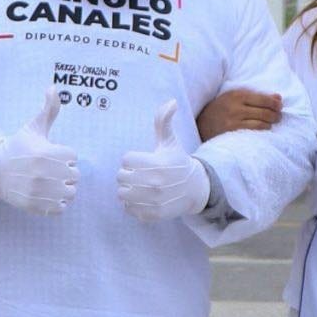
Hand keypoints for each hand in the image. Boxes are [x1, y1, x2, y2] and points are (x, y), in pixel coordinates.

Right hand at [0, 87, 78, 214]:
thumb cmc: (18, 147)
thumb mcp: (33, 128)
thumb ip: (48, 110)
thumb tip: (54, 87)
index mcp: (45, 152)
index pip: (74, 157)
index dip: (67, 156)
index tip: (54, 154)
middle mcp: (42, 173)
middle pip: (75, 176)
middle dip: (67, 173)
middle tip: (54, 170)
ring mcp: (38, 191)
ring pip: (70, 194)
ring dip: (65, 189)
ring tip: (53, 183)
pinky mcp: (34, 206)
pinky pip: (60, 208)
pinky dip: (58, 203)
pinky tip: (48, 194)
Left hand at [117, 100, 210, 222]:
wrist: (195, 189)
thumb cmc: (177, 162)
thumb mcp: (170, 142)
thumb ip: (164, 121)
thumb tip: (171, 101)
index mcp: (157, 163)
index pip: (126, 160)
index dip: (131, 159)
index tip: (141, 160)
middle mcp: (155, 183)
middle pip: (121, 177)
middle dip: (127, 174)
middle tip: (139, 174)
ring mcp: (154, 200)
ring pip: (122, 194)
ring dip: (127, 190)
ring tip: (138, 186)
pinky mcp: (153, 214)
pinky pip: (129, 209)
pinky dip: (131, 205)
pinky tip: (141, 198)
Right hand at [195, 88, 281, 140]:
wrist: (201, 124)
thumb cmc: (221, 109)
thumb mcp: (235, 97)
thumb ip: (255, 96)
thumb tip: (278, 97)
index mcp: (237, 95)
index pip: (264, 99)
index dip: (275, 104)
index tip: (279, 106)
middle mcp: (236, 107)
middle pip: (265, 111)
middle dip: (276, 114)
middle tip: (278, 116)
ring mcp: (234, 121)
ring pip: (262, 122)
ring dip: (271, 123)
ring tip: (272, 123)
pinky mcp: (233, 132)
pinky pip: (255, 131)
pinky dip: (263, 130)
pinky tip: (264, 129)